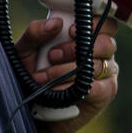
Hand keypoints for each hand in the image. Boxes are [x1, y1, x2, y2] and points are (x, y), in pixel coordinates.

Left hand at [15, 15, 119, 132]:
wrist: (32, 109)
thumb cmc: (31, 74)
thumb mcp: (25, 51)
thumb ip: (35, 33)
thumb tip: (55, 23)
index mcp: (88, 35)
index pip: (106, 23)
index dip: (93, 23)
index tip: (70, 30)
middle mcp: (101, 52)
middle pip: (106, 43)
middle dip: (76, 48)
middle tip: (53, 55)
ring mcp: (106, 73)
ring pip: (98, 65)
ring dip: (68, 70)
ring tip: (44, 77)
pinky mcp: (105, 93)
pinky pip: (101, 87)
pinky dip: (80, 88)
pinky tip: (61, 90)